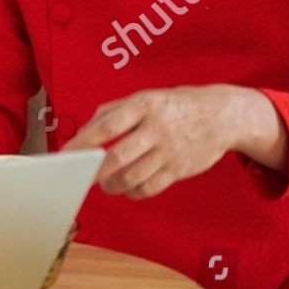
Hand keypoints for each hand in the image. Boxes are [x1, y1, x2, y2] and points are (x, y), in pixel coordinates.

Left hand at [64, 84, 281, 197]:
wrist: (223, 115)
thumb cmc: (175, 106)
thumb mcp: (145, 97)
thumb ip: (112, 111)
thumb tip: (85, 130)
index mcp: (143, 106)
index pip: (106, 126)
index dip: (82, 142)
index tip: (65, 154)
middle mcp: (156, 128)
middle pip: (118, 156)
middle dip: (94, 171)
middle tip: (80, 177)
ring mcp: (170, 150)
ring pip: (133, 176)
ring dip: (112, 185)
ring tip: (105, 183)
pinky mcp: (180, 168)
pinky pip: (151, 187)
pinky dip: (134, 192)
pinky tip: (128, 188)